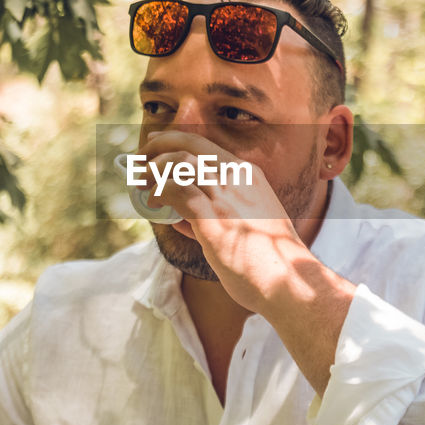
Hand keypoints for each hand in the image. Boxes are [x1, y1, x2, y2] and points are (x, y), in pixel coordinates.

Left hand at [141, 129, 311, 311]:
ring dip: (153, 168)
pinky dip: (157, 190)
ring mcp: (226, 195)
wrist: (286, 280)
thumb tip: (178, 218)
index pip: (206, 146)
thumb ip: (212, 219)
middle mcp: (237, 177)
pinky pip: (176, 189)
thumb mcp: (247, 228)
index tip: (155, 150)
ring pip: (179, 161)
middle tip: (139, 160)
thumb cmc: (267, 262)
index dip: (175, 143)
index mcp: (249, 176)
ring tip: (139, 182)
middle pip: (190, 143)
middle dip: (158, 145)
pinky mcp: (213, 217)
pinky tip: (150, 201)